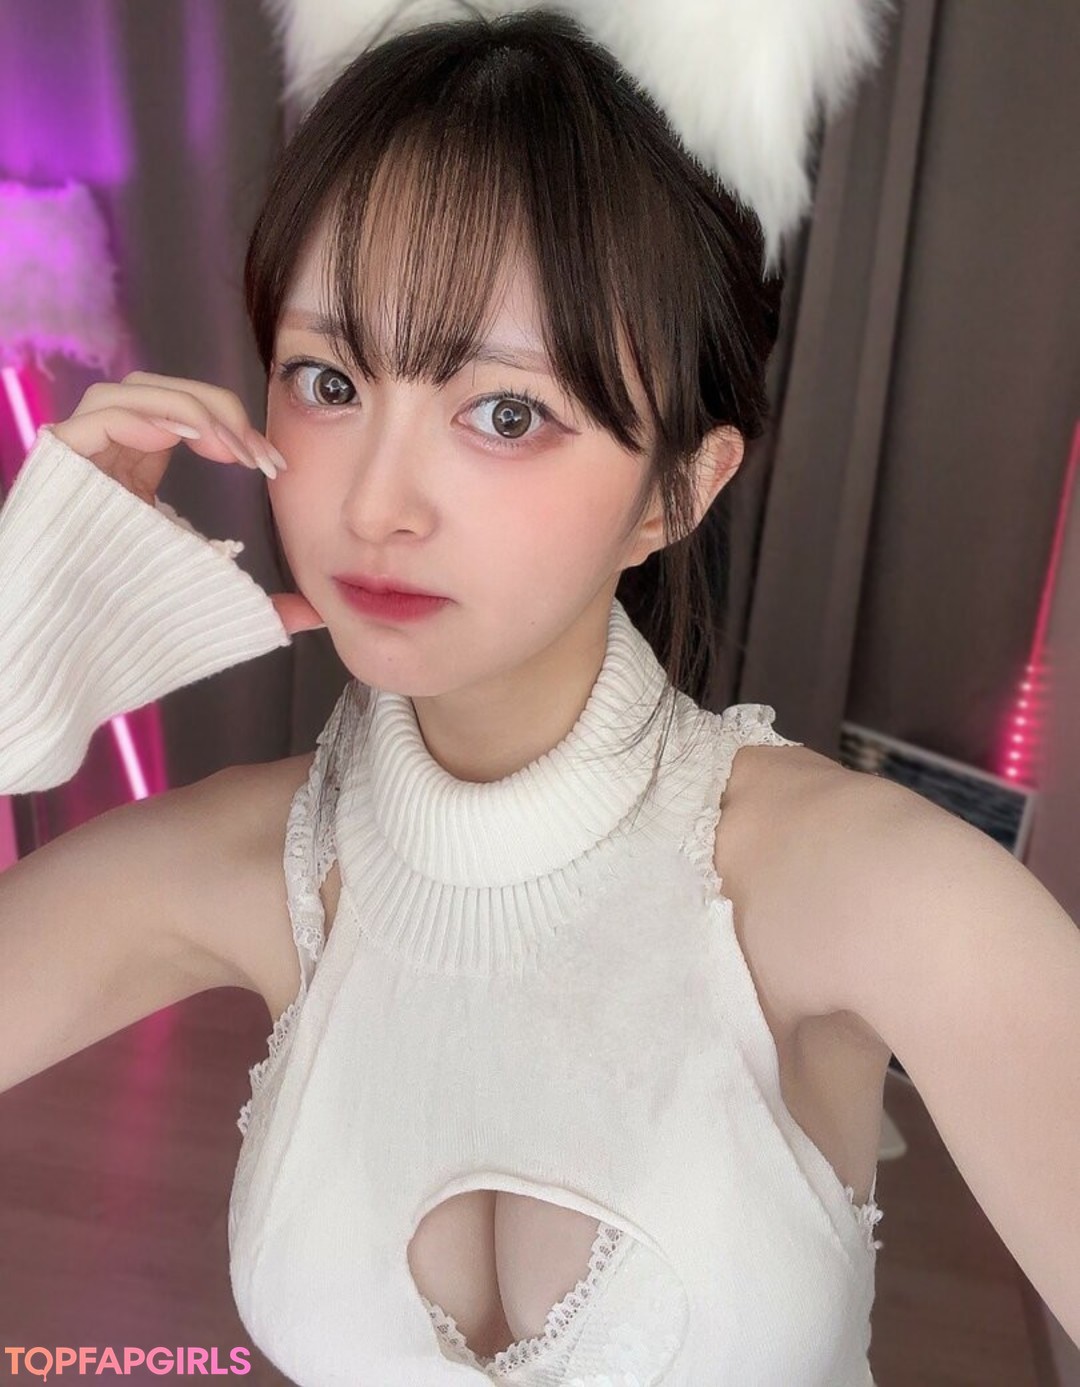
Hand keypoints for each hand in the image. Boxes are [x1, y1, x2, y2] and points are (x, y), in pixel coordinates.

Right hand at [49, 371, 325, 636]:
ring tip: (232, 451)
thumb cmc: (130, 629)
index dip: (232, 428)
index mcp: (133, 473)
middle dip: (220, 411)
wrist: (68, 653)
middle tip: (257, 456)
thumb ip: (258, 601)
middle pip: (161, 392)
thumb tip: (316, 614)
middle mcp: (104, 457)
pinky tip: (195, 437)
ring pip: (135, 390)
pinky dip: (155, 413)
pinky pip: (106, 411)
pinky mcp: (59, 461)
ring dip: (194, 409)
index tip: (272, 466)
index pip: (183, 419)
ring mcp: (78, 456)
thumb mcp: (207, 599)